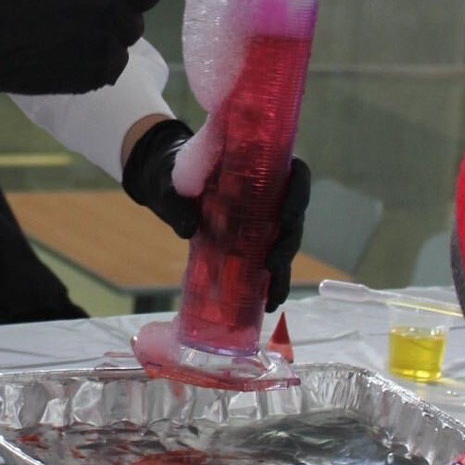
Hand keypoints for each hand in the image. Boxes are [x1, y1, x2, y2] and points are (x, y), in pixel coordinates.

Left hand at [122, 119, 311, 310]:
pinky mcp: (253, 239)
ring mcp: (263, 216)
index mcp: (259, 164)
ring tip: (275, 295)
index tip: (286, 216)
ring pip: (286, 240)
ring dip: (284, 268)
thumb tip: (189, 228)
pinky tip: (270, 301)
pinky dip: (272, 280)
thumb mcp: (169, 182)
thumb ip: (175, 200)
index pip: (297, 173)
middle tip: (272, 264)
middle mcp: (269, 189)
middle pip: (295, 213)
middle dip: (289, 242)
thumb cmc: (172, 173)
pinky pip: (270, 258)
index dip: (298, 193)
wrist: (166, 185)